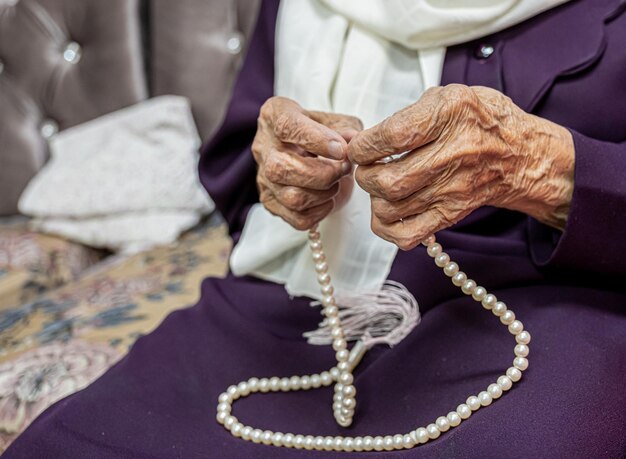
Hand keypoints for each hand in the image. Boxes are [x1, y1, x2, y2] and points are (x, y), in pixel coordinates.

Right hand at [253, 97, 361, 229]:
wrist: (304, 150)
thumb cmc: (320, 131)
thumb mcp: (335, 120)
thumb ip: (345, 128)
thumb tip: (353, 142)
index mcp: (274, 115)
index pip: (286, 127)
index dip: (316, 140)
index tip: (341, 150)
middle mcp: (263, 147)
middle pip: (282, 168)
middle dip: (323, 173)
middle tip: (344, 168)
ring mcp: (263, 177)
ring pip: (291, 197)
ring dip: (324, 194)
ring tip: (337, 183)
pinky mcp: (271, 202)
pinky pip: (297, 218)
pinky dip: (320, 212)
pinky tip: (328, 199)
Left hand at [348, 84, 574, 249]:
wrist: (520, 155)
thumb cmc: (481, 122)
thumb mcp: (450, 95)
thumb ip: (410, 112)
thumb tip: (368, 137)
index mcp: (451, 115)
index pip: (393, 136)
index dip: (365, 145)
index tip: (359, 147)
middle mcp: (454, 154)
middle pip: (388, 180)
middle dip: (365, 175)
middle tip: (367, 167)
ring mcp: (453, 189)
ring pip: (391, 208)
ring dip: (374, 198)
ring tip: (380, 185)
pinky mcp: (451, 214)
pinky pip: (407, 234)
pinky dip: (387, 227)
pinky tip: (389, 210)